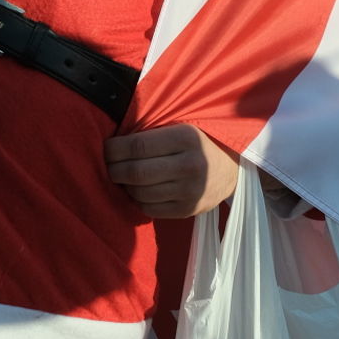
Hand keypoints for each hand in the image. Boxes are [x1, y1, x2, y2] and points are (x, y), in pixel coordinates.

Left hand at [104, 124, 239, 218]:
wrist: (231, 168)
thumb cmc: (197, 143)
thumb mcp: (180, 127)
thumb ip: (151, 133)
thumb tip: (111, 144)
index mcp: (187, 138)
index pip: (137, 146)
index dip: (114, 149)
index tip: (106, 147)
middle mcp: (190, 166)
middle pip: (136, 172)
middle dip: (114, 169)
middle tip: (108, 165)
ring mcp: (190, 192)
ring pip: (140, 193)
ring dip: (125, 186)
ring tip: (123, 177)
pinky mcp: (188, 210)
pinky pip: (150, 209)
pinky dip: (137, 200)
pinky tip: (138, 190)